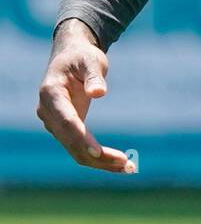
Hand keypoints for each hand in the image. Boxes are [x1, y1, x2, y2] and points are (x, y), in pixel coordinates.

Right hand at [37, 20, 135, 172]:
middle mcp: (48, 112)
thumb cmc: (82, 56)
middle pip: (71, 142)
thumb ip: (93, 75)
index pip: (66, 120)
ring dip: (100, 162)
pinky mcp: (65, 130)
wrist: (70, 57)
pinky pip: (80, 149)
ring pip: (75, 151)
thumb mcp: (90, 60)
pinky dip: (99, 158)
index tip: (98, 152)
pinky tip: (119, 164)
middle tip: (126, 163)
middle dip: (97, 156)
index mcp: (51, 93)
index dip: (80, 137)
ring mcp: (54, 124)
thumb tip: (98, 92)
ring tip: (129, 168)